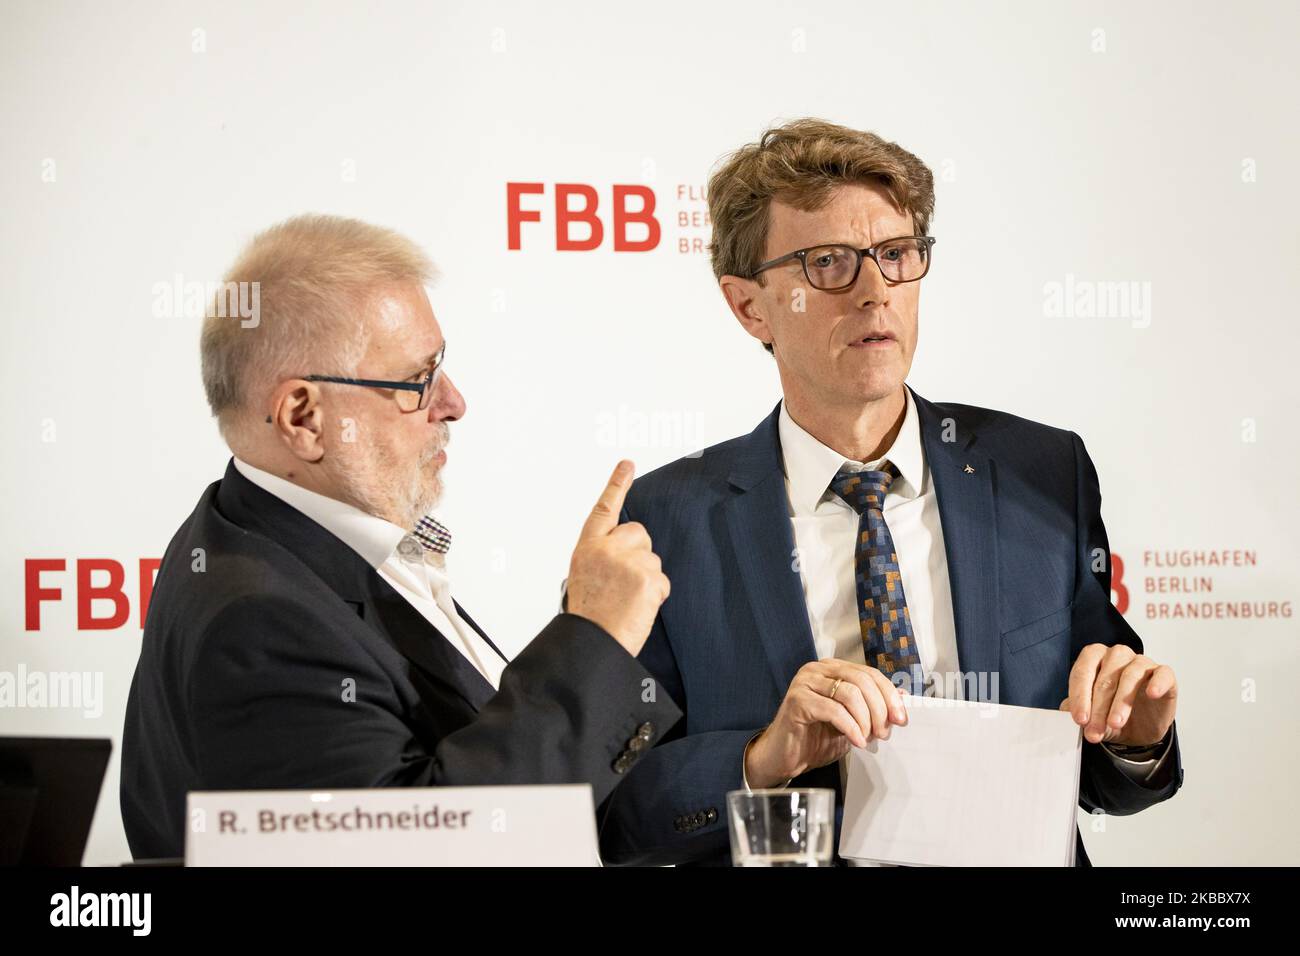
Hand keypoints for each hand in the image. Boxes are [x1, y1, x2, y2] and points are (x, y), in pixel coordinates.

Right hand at [565, 460, 670, 656]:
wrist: (592, 642)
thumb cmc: (588, 616)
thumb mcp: (584, 578)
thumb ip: (602, 558)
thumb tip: (624, 556)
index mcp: (587, 548)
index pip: (604, 510)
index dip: (616, 485)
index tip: (627, 465)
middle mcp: (607, 548)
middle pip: (638, 533)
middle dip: (638, 553)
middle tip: (624, 582)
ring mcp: (629, 561)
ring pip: (652, 559)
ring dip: (646, 579)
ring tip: (626, 600)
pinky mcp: (648, 577)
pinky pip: (662, 580)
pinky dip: (655, 595)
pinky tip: (638, 607)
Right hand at [744, 660, 908, 788]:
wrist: (785, 758)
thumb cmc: (815, 739)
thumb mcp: (852, 722)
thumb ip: (872, 707)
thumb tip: (903, 697)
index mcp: (831, 669)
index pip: (869, 673)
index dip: (889, 695)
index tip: (901, 719)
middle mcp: (817, 670)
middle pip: (861, 680)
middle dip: (880, 708)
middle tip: (884, 733)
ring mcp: (805, 683)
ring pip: (849, 692)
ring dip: (866, 719)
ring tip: (868, 738)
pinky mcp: (797, 700)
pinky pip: (833, 710)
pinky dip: (851, 728)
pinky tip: (856, 742)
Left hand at [1059, 643, 1177, 746]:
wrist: (1138, 729)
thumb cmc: (1109, 714)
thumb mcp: (1090, 716)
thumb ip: (1077, 711)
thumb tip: (1064, 714)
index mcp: (1094, 658)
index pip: (1083, 671)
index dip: (1079, 696)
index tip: (1079, 720)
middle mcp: (1117, 655)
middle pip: (1106, 677)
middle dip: (1098, 707)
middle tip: (1094, 730)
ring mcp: (1142, 662)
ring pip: (1131, 675)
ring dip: (1122, 702)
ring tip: (1115, 723)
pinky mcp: (1164, 674)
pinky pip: (1163, 673)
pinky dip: (1157, 682)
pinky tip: (1152, 694)